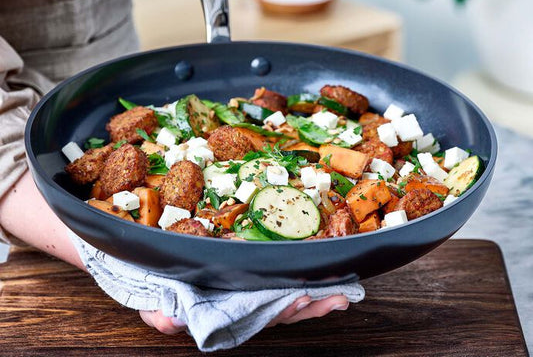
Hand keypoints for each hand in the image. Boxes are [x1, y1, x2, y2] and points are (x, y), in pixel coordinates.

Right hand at [139, 294, 349, 334]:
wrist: (161, 278)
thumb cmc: (163, 293)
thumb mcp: (156, 306)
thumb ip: (162, 316)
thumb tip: (169, 323)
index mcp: (228, 313)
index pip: (260, 317)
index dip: (281, 311)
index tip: (298, 300)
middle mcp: (245, 306)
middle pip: (283, 311)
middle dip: (311, 306)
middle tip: (337, 298)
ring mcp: (252, 292)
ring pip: (288, 298)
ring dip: (315, 296)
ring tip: (340, 293)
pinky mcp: (254, 275)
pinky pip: (282, 282)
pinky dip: (302, 280)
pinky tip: (323, 279)